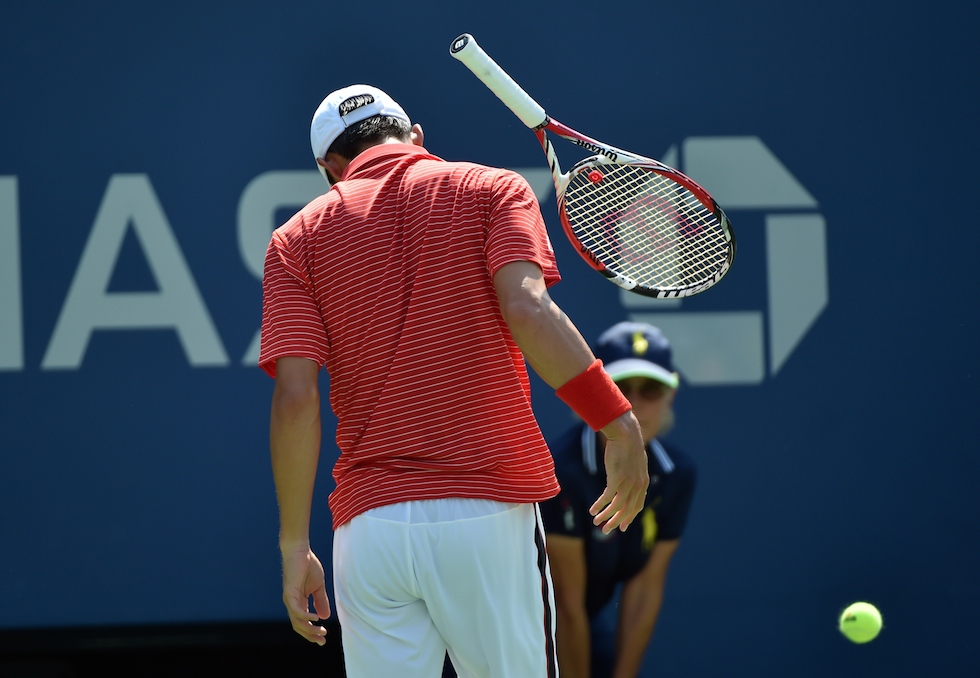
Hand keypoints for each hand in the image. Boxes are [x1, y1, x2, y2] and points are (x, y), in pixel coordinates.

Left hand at [281, 545, 330, 644]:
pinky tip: (316, 618)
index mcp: (299, 602)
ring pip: (297, 621)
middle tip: (322, 640)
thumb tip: (325, 617)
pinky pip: (297, 610)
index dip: (313, 631)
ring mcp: (290, 599)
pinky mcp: (289, 593)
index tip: (323, 638)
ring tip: (322, 631)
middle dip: (310, 635)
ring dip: (309, 628)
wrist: (300, 551)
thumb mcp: (318, 586)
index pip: (303, 622)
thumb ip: (321, 601)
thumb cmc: (308, 566)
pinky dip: (306, 616)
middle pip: (299, 626)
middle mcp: (292, 603)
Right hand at [590, 413, 648, 533]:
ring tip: (596, 523)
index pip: (637, 506)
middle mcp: (638, 486)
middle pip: (627, 510)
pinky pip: (607, 498)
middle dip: (616, 522)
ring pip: (616, 507)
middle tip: (607, 530)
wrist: (626, 433)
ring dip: (605, 516)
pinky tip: (593, 511)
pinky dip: (599, 506)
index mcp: (644, 483)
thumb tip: (629, 478)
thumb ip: (634, 473)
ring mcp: (628, 484)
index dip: (629, 517)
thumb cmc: (628, 444)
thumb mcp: (636, 461)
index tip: (622, 526)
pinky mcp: (617, 479)